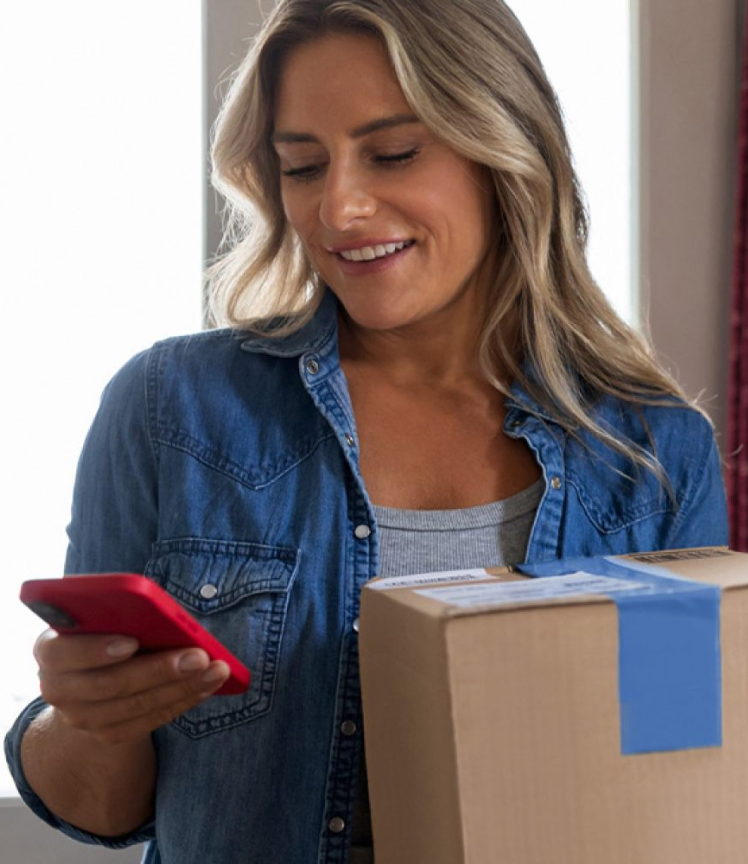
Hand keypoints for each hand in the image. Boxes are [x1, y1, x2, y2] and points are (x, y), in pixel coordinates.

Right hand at [34, 629, 229, 744]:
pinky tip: (207, 686)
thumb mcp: (104, 617)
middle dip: (159, 669)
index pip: (62, 652)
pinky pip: (148, 722)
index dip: (96, 649)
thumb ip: (120, 612)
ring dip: (182, 687)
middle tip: (199, 656)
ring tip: (217, 670)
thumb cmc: (105, 631)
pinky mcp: (107, 734)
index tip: (132, 641)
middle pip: (109, 684)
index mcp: (50, 649)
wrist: (91, 677)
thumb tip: (160, 614)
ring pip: (135, 706)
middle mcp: (57, 688)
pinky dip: (182, 701)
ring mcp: (81, 717)